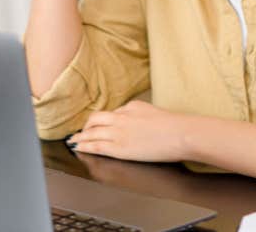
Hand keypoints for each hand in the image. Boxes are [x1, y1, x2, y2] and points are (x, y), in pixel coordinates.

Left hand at [68, 100, 190, 162]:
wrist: (181, 134)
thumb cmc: (175, 126)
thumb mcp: (155, 112)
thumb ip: (141, 115)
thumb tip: (137, 122)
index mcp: (132, 107)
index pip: (112, 113)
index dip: (103, 121)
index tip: (98, 124)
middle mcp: (121, 117)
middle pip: (96, 118)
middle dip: (87, 126)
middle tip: (81, 132)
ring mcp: (118, 132)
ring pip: (92, 132)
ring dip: (81, 136)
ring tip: (74, 141)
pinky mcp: (118, 147)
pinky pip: (95, 145)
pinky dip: (84, 146)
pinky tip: (78, 147)